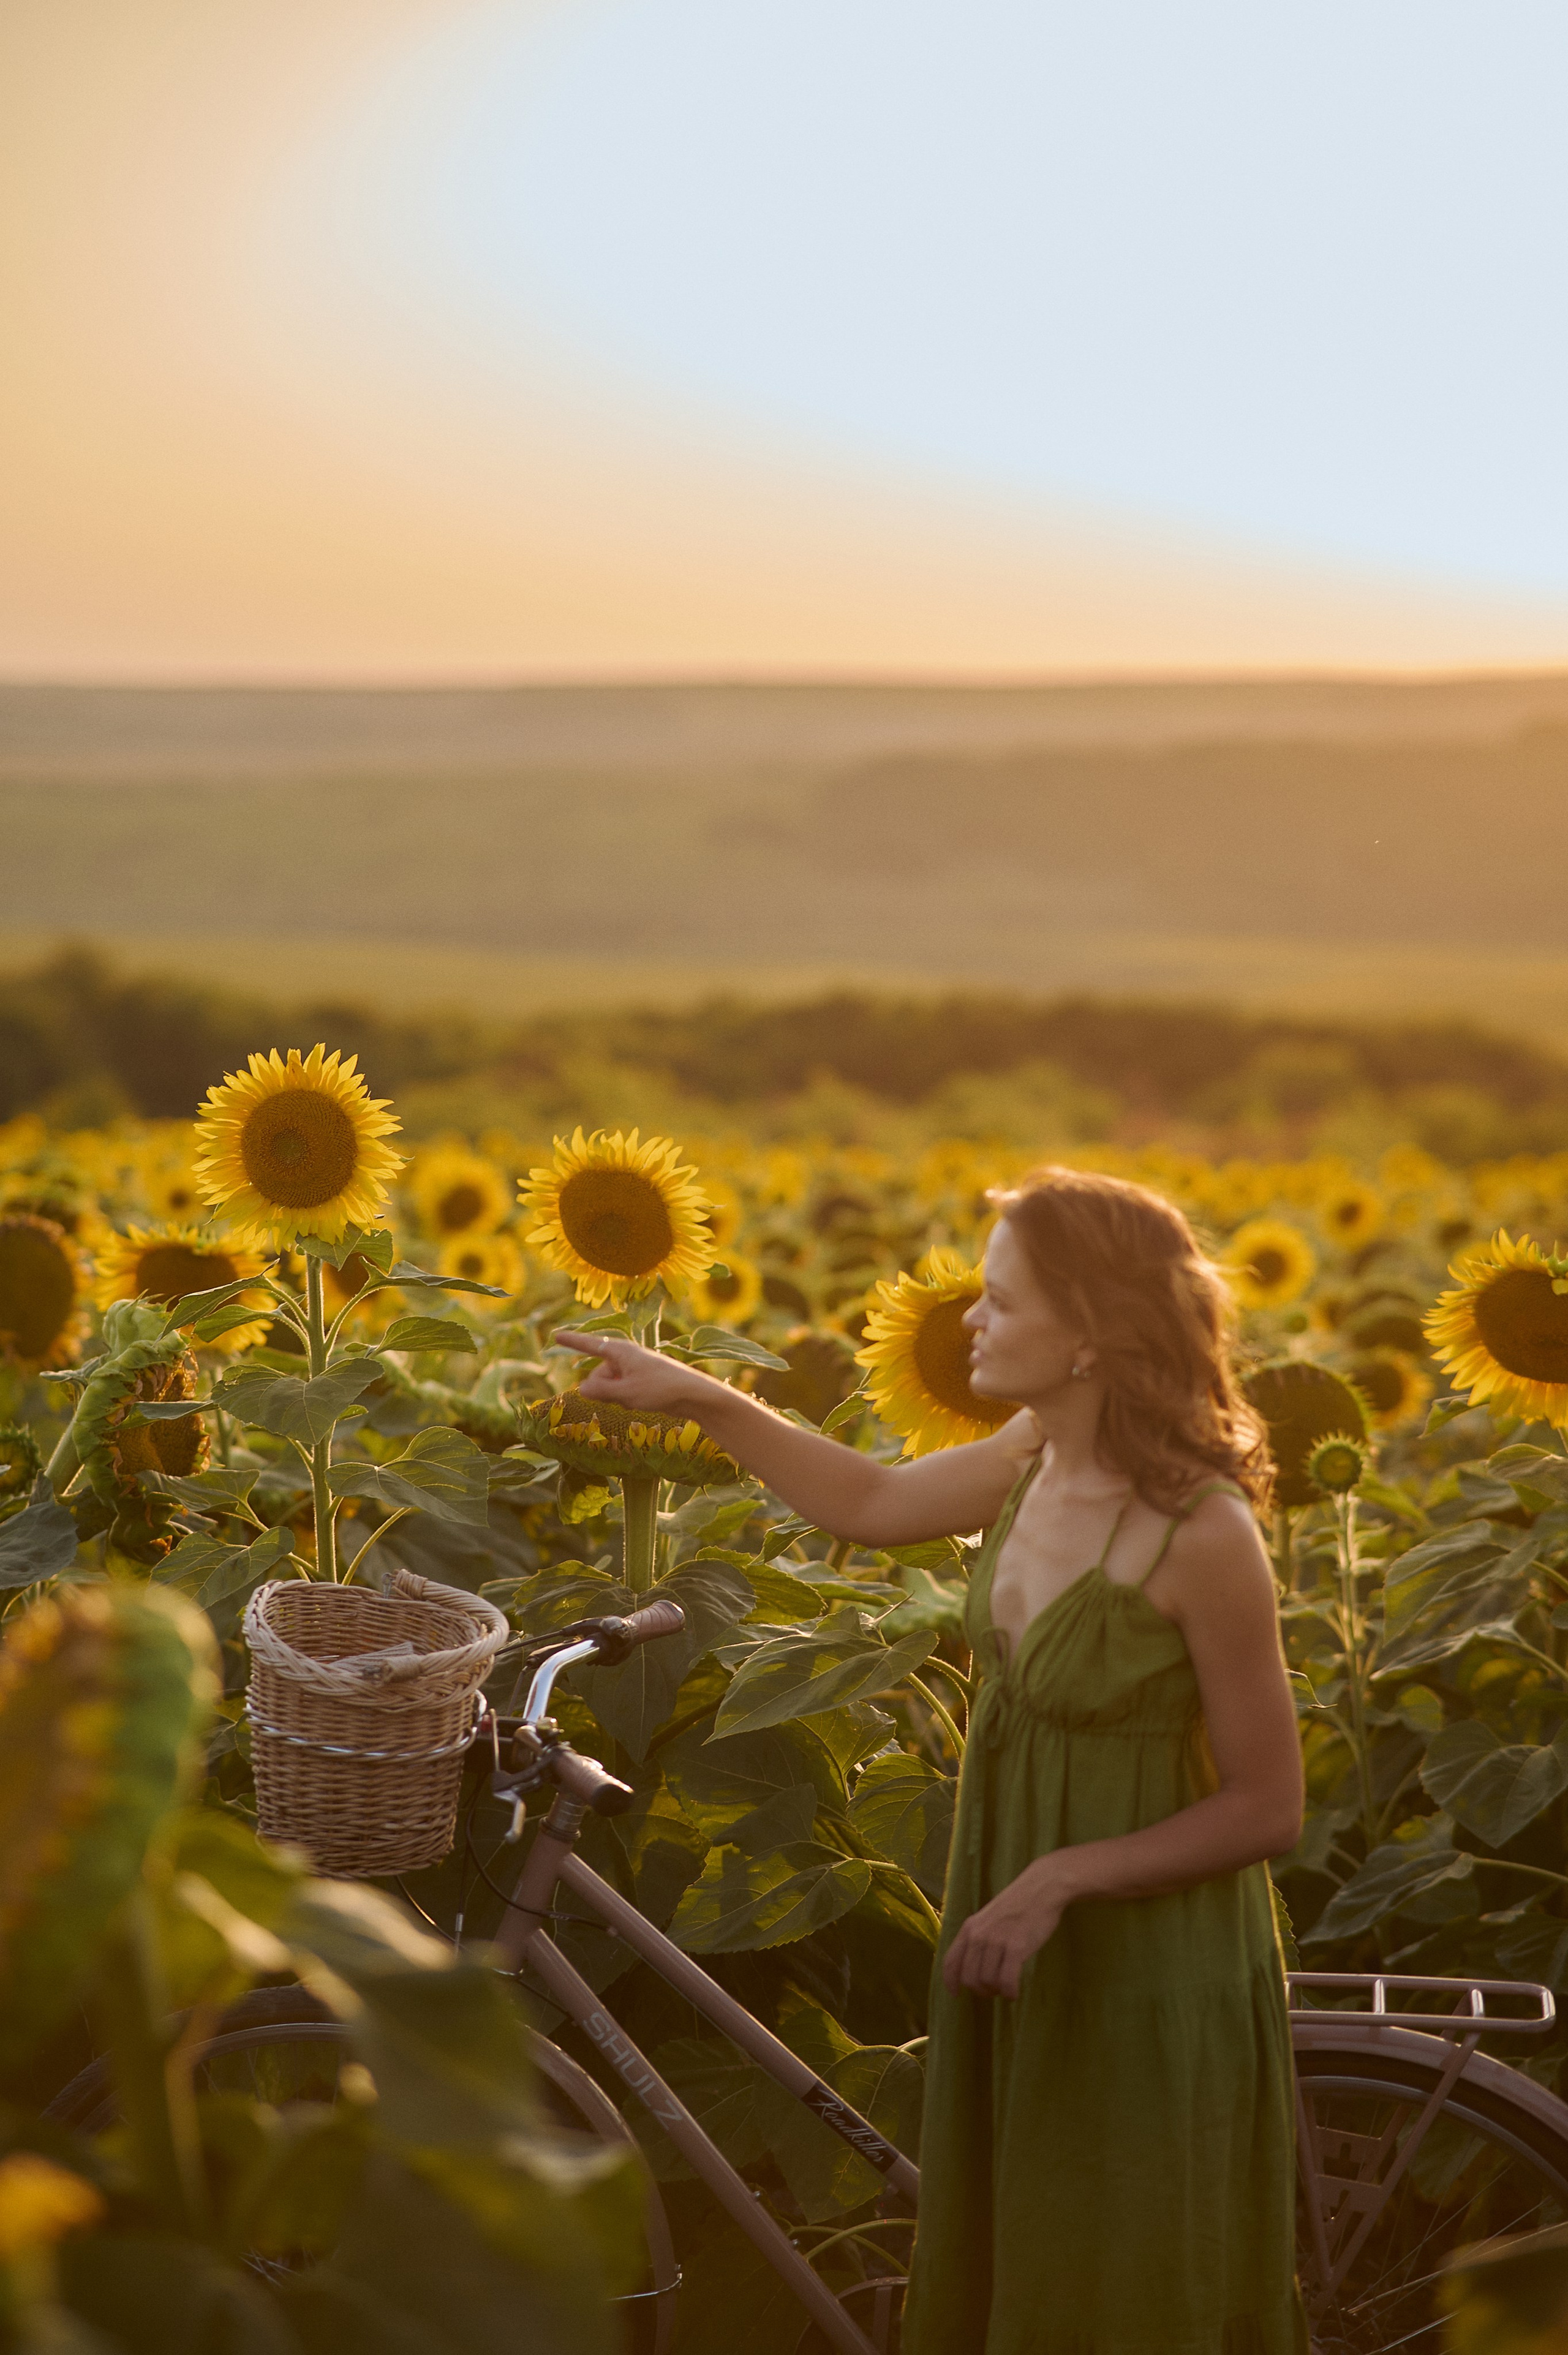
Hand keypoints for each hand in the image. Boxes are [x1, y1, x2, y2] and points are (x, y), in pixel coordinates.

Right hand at [552, 1330, 700, 1416]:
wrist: (693, 1394)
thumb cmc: (661, 1389)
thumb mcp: (626, 1393)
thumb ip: (600, 1392)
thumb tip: (581, 1389)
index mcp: (620, 1351)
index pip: (589, 1345)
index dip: (571, 1341)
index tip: (555, 1335)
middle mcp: (624, 1357)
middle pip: (597, 1376)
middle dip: (604, 1390)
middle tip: (628, 1396)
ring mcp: (631, 1369)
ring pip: (608, 1387)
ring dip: (616, 1397)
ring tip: (640, 1398)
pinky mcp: (638, 1381)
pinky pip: (620, 1392)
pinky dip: (625, 1399)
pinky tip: (643, 1402)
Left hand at [941, 1856, 1073, 1999]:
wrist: (1042, 1888)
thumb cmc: (1018, 1904)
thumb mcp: (988, 1918)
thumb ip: (978, 1937)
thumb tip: (974, 1966)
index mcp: (969, 1928)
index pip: (950, 1962)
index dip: (950, 1982)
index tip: (955, 1994)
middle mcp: (978, 1935)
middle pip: (969, 1978)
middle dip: (980, 1990)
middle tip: (993, 1990)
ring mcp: (997, 1941)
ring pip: (987, 1982)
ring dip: (997, 1991)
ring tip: (1006, 1987)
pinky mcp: (1016, 1947)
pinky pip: (1006, 1981)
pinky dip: (1010, 1992)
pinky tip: (1014, 1992)